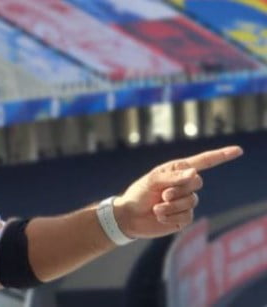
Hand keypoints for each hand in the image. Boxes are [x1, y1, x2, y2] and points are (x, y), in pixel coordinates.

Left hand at [114, 146, 242, 238]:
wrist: (129, 216)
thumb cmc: (138, 193)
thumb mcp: (151, 181)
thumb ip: (172, 177)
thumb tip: (195, 173)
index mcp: (178, 170)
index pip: (204, 162)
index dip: (221, 156)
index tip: (237, 150)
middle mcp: (184, 185)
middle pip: (197, 182)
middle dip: (178, 189)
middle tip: (162, 194)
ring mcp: (185, 201)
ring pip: (191, 201)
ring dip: (172, 205)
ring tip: (157, 207)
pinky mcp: (183, 217)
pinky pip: (187, 216)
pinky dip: (171, 216)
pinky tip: (159, 216)